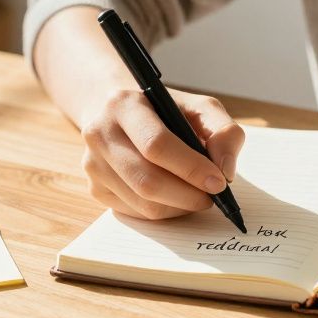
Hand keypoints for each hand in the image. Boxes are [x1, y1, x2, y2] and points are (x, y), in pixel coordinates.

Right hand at [77, 85, 244, 220]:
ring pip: (143, 203)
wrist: (120, 114)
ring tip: (198, 196)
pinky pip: (136, 213)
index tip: (219, 182)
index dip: (191, 168)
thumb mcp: (199, 107)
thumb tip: (225, 170)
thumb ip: (223, 132)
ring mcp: (93, 164)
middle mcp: (100, 134)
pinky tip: (177, 197)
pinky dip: (165, 211)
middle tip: (213, 197)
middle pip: (147, 180)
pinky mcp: (95, 188)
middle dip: (188, 195)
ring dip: (179, 207)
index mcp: (124, 105)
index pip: (156, 145)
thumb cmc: (165, 111)